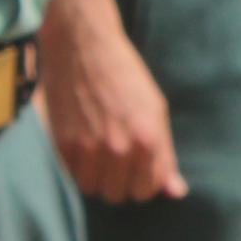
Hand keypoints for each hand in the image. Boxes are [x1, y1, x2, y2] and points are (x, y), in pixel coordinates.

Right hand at [37, 9, 184, 202]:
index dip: (141, 180)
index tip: (135, 166)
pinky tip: (79, 143)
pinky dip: (75, 165)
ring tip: (95, 153)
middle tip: (112, 157)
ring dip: (94, 177)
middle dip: (117, 181)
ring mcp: (89, 147)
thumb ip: (165, 155)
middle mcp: (119, 148)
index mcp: (148, 140)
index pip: (147, 190)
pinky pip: (71, 174)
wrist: (82, 46)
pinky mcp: (63, 143)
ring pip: (92, 189)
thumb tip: (177, 192)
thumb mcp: (155, 111)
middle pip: (118, 195)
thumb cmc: (124, 76)